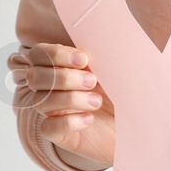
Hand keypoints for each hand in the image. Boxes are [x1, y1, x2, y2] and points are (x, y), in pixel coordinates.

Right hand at [16, 42, 115, 166]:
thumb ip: (102, 54)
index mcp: (61, 66)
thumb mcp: (115, 69)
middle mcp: (52, 88)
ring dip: (70, 99)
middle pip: (34, 77)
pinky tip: (89, 119)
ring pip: (41, 101)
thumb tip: (101, 35)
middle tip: (92, 81)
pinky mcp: (59, 135)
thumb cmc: (123, 93)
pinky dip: (68, 122)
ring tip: (97, 101)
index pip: (39, 54)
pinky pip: (48, 128)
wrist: (136, 126)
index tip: (84, 60)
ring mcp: (53, 111)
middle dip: (63, 77)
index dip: (56, 55)